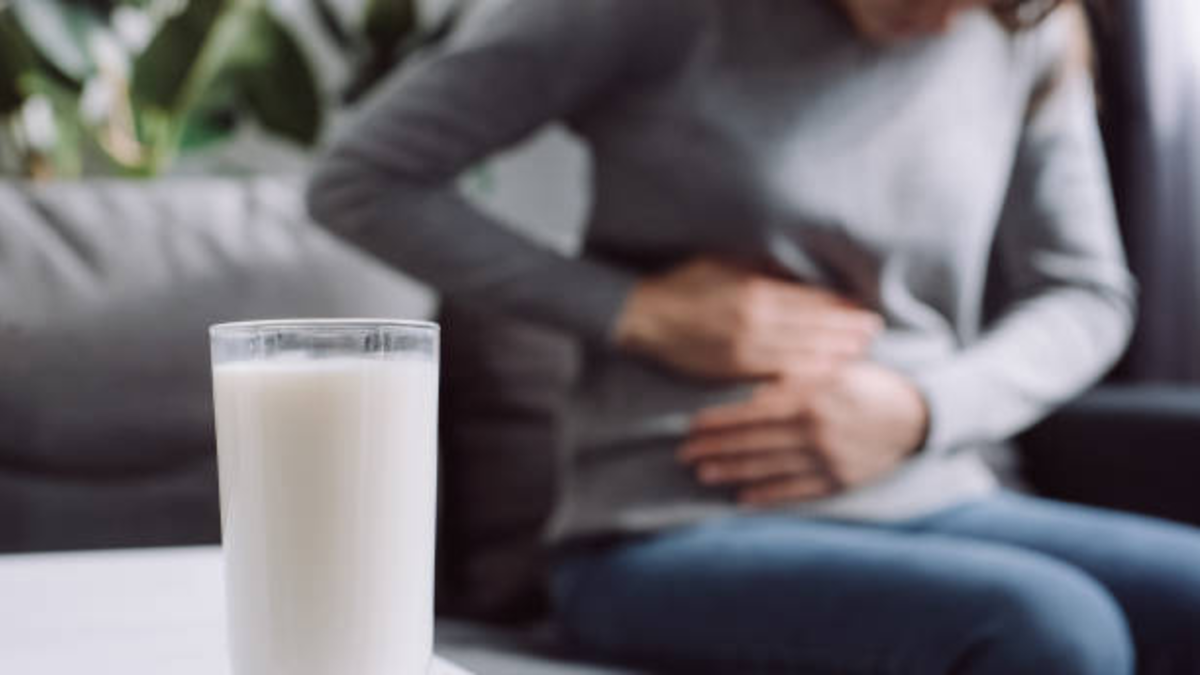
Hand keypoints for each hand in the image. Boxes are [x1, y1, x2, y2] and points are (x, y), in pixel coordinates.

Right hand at [614, 258, 882, 379]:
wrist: (643, 318)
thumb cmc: (682, 284)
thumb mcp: (723, 262)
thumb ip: (761, 268)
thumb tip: (796, 269)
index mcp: (754, 292)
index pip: (809, 301)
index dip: (839, 306)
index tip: (861, 307)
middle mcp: (755, 325)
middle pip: (813, 330)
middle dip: (847, 331)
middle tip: (874, 331)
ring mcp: (745, 352)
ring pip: (802, 355)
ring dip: (834, 354)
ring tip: (860, 352)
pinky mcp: (734, 372)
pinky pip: (779, 376)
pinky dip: (806, 374)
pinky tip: (825, 374)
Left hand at [677, 361, 929, 506]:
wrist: (915, 416)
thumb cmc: (867, 384)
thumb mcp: (831, 369)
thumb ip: (792, 378)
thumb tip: (752, 385)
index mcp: (811, 398)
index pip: (753, 412)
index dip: (720, 421)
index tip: (692, 426)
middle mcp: (815, 431)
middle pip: (754, 442)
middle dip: (715, 448)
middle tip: (684, 454)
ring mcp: (827, 459)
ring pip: (769, 468)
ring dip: (732, 472)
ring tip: (703, 474)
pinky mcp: (838, 481)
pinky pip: (796, 491)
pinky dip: (767, 495)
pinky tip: (741, 497)